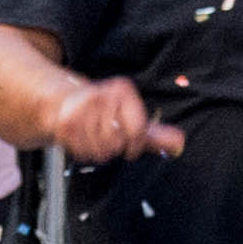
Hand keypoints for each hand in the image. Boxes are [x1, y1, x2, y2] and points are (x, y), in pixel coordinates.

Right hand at [41, 71, 177, 166]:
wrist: (62, 101)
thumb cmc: (101, 111)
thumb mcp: (131, 118)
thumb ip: (156, 133)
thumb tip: (179, 142)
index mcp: (122, 91)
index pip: (138, 131)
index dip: (136, 146)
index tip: (131, 148)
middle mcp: (102, 95)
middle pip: (119, 143)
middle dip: (114, 147)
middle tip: (105, 135)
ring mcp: (83, 108)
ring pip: (102, 151)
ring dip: (99, 151)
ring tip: (94, 137)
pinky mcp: (67, 123)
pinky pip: (85, 153)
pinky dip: (85, 152)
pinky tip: (82, 139)